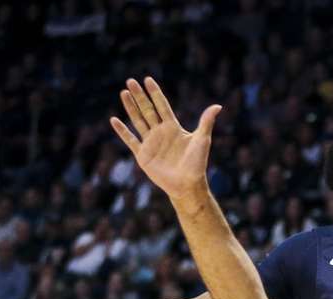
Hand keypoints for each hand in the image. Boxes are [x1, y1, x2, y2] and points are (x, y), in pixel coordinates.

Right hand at [110, 77, 220, 203]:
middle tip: (130, 81)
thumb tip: (218, 106)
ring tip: (123, 93)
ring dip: (130, 107)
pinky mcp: (143, 155)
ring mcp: (151, 143)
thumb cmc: (197, 163)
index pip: (162, 106)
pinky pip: (130, 140)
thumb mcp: (203, 140)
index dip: (155, 93)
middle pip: (148, 110)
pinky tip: (114, 120)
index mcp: (173, 128)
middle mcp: (161, 133)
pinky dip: (122, 131)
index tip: (147, 79)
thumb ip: (206, 122)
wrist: (188, 185)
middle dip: (140, 96)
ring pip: (138, 121)